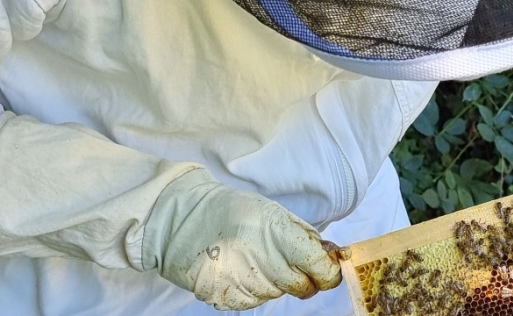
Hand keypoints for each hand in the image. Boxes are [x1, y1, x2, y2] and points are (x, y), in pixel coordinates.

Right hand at [141, 169, 342, 309]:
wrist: (180, 221)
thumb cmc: (231, 212)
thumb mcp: (273, 213)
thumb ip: (304, 236)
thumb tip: (332, 256)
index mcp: (280, 237)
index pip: (321, 270)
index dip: (328, 272)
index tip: (327, 269)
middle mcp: (264, 264)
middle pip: (303, 288)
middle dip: (302, 277)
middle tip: (284, 259)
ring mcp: (244, 285)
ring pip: (277, 294)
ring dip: (274, 281)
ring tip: (252, 258)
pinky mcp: (226, 299)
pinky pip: (254, 301)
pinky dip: (252, 288)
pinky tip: (238, 268)